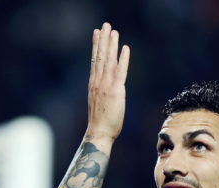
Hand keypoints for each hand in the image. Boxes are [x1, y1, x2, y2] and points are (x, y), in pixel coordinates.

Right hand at [85, 23, 129, 143]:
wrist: (99, 132)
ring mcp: (106, 85)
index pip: (94, 60)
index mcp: (93, 84)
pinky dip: (123, 59)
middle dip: (103, 40)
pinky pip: (120, 71)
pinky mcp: (116, 91)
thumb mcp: (99, 103)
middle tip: (105, 25)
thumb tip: (107, 88)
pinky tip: (125, 48)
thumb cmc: (100, 122)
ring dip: (111, 45)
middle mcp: (98, 82)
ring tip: (113, 31)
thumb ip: (102, 91)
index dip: (96, 45)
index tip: (96, 33)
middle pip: (100, 56)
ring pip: (109, 60)